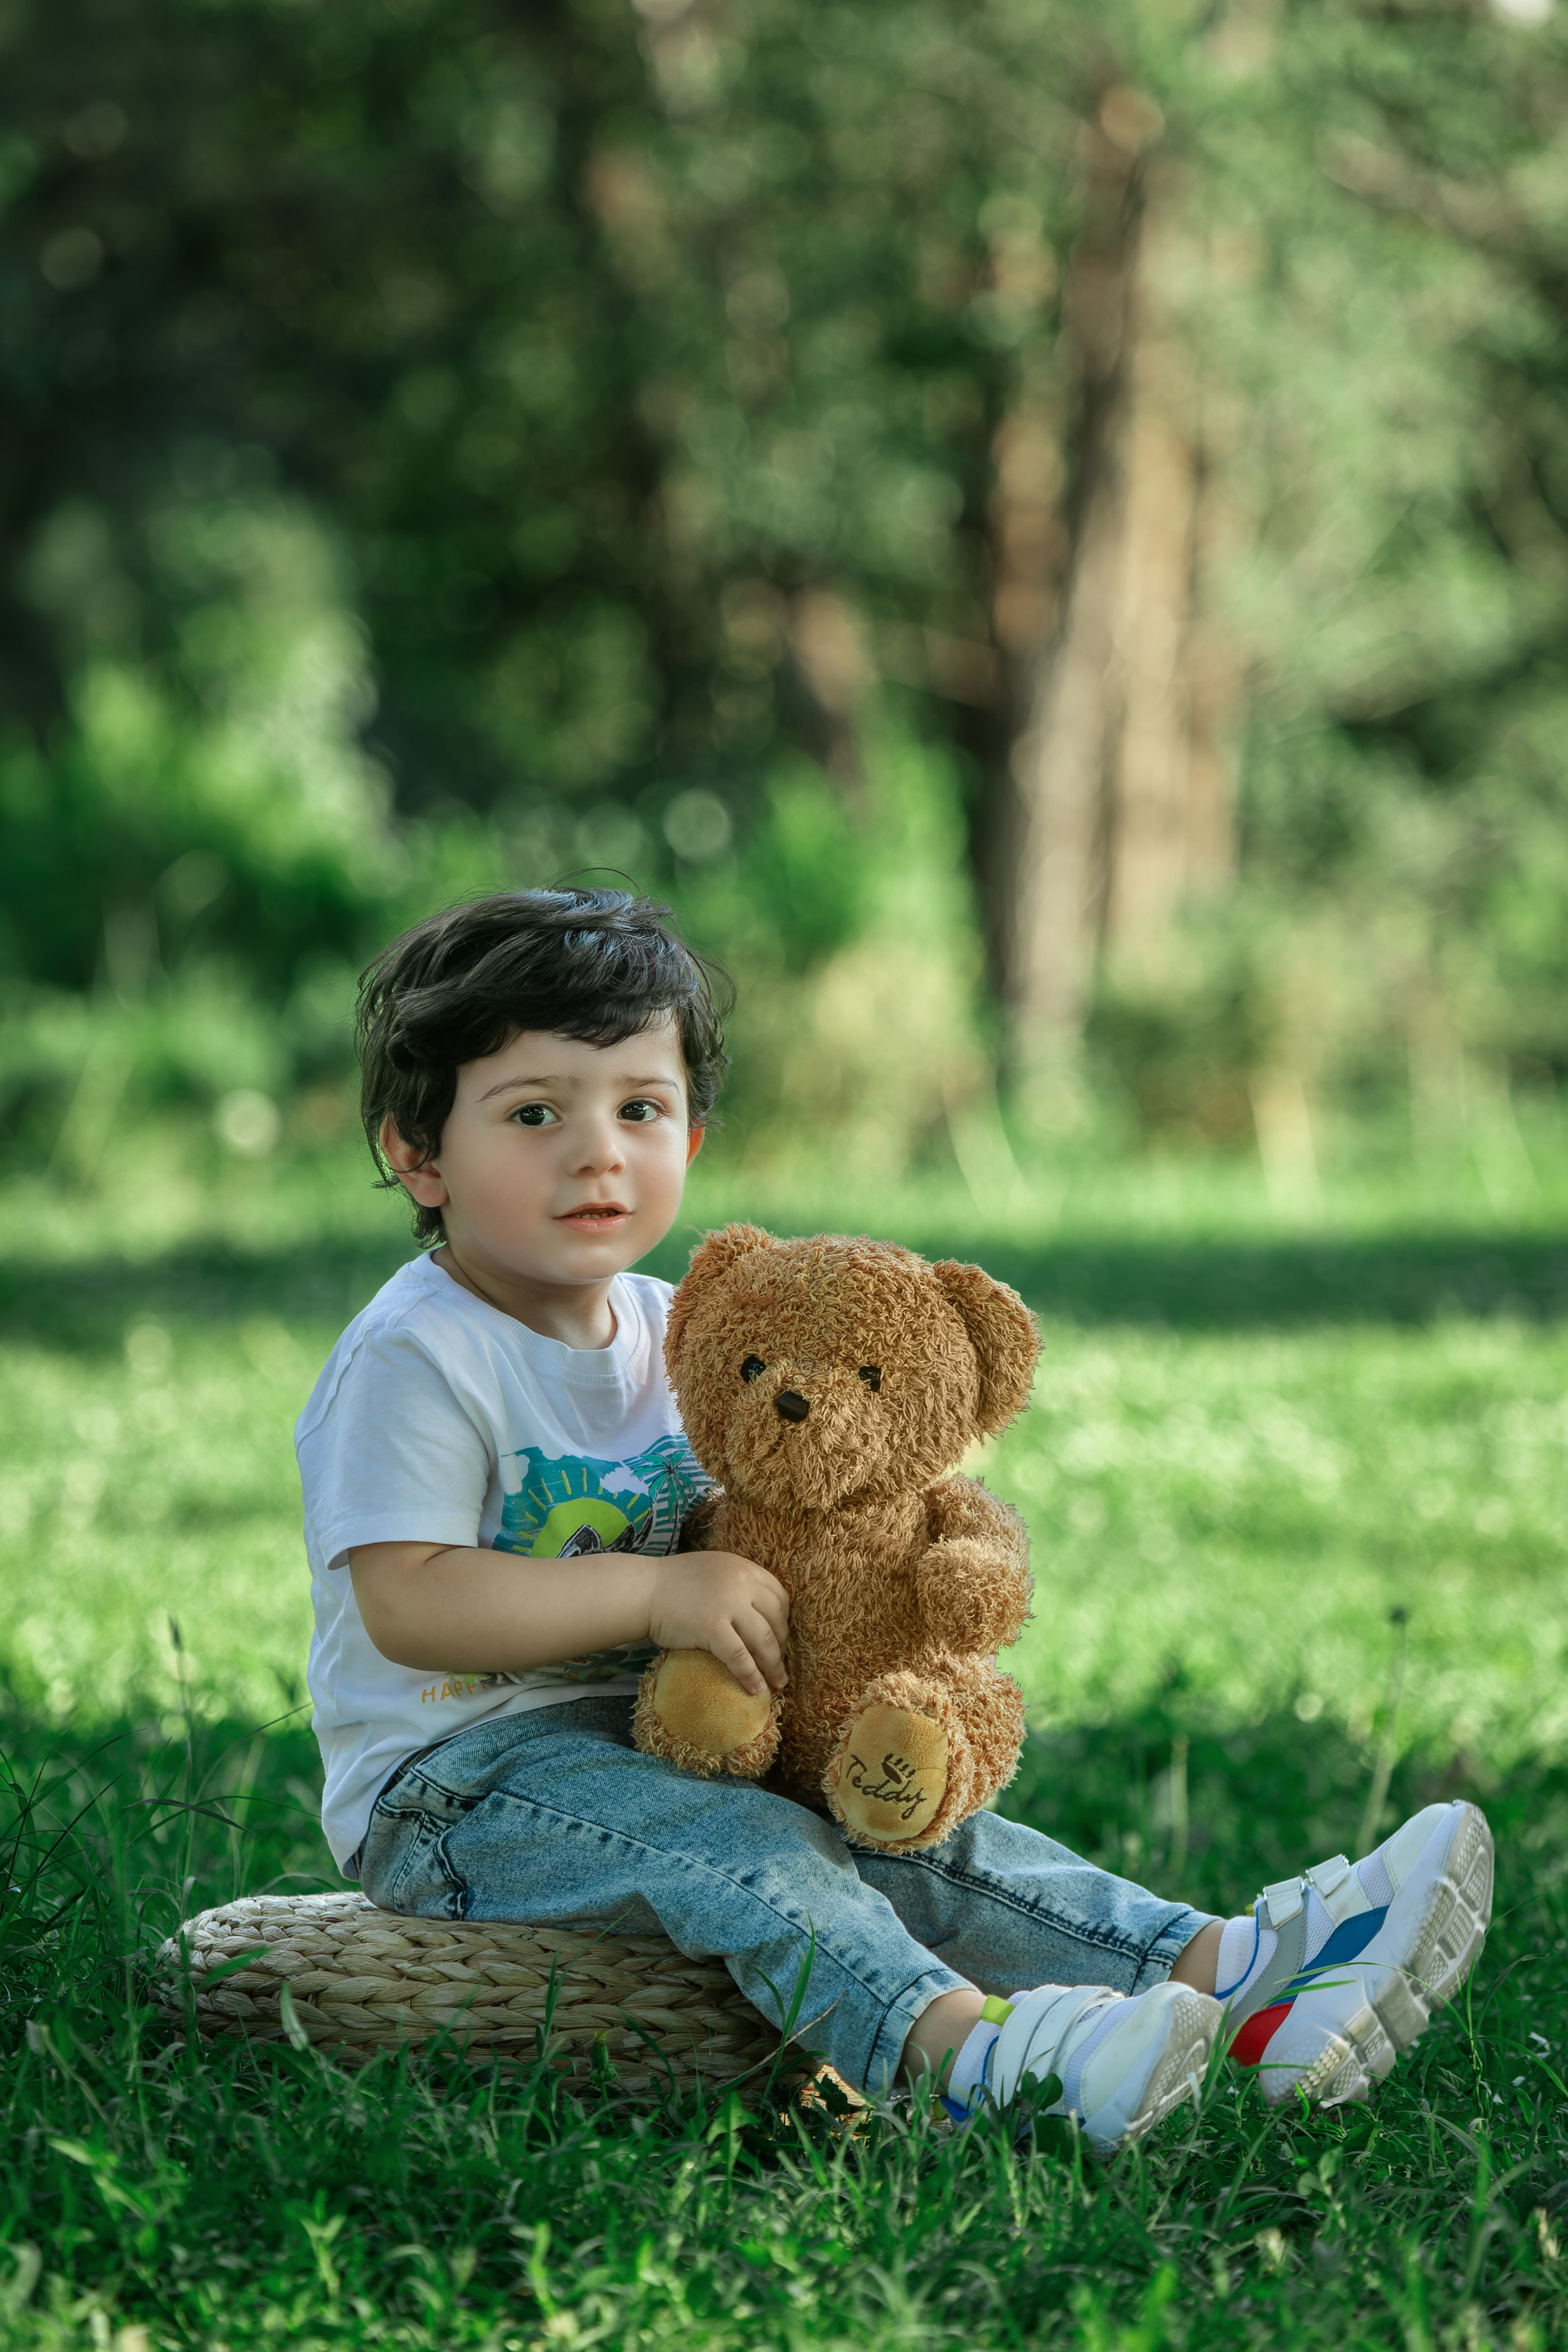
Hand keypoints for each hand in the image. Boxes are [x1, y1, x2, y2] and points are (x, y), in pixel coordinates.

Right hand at [647, 1550, 789, 1697]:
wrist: (643, 1590)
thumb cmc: (674, 1583)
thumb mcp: (714, 1571)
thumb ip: (738, 1584)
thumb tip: (761, 1612)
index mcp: (743, 1568)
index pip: (779, 1597)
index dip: (784, 1622)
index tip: (781, 1640)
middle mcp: (741, 1583)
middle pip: (776, 1621)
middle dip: (782, 1647)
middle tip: (780, 1666)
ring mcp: (727, 1605)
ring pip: (763, 1641)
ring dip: (773, 1666)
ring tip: (777, 1683)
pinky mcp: (711, 1627)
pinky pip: (739, 1656)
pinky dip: (750, 1675)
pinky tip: (755, 1689)